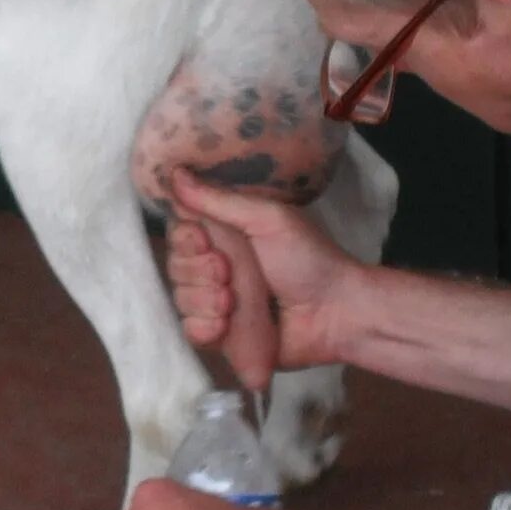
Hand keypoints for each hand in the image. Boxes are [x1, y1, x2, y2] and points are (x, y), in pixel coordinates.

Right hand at [165, 170, 365, 388]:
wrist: (336, 313)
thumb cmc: (308, 258)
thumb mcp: (267, 219)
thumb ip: (219, 200)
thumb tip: (174, 173)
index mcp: (227, 235)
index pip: (181, 233)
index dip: (186, 240)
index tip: (206, 242)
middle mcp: (217, 267)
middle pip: (176, 267)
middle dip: (199, 273)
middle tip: (228, 275)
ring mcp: (218, 303)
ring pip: (181, 300)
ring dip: (204, 301)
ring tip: (232, 303)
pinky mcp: (223, 336)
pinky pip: (191, 332)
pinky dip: (204, 328)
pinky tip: (224, 325)